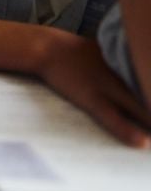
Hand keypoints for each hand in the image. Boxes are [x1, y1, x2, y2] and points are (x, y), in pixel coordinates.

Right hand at [39, 33, 150, 147]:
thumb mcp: (111, 53)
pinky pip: (112, 117)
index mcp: (129, 64)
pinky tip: (141, 142)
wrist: (49, 48)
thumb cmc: (80, 52)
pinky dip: (127, 129)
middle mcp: (123, 77)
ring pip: (140, 110)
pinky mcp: (91, 98)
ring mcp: (107, 88)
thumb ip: (129, 64)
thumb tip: (143, 69)